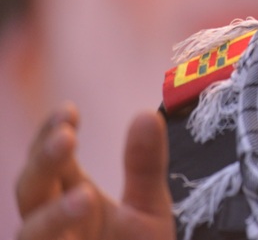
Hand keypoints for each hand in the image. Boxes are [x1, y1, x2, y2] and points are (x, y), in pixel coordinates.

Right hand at [15, 103, 174, 239]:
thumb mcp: (148, 211)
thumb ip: (145, 166)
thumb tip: (146, 113)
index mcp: (71, 200)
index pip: (51, 162)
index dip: (50, 134)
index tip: (69, 110)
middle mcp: (53, 228)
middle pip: (30, 191)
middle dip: (43, 163)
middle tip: (68, 137)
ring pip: (28, 236)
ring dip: (51, 217)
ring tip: (84, 196)